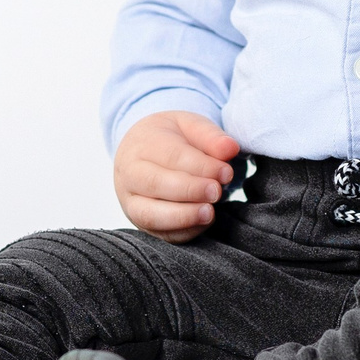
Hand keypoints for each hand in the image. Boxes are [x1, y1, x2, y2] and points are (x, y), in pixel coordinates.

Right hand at [114, 111, 239, 242]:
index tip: (226, 172)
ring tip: (209, 213)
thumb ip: (210, 136)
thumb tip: (230, 149)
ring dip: (182, 216)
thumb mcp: (189, 125)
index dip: (201, 167)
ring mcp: (131, 201)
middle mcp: (129, 174)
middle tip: (217, 192)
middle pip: (155, 184)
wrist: (140, 150)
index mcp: (141, 144)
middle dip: (190, 191)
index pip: (171, 156)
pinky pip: (159, 234)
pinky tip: (203, 222)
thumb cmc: (169, 138)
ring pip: (149, 214)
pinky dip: (182, 232)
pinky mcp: (140, 223)